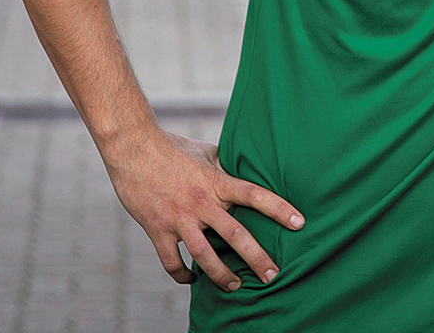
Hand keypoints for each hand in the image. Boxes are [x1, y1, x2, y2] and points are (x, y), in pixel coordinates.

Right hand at [103, 127, 304, 290]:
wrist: (132, 148)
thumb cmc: (172, 147)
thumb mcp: (206, 152)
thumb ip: (226, 166)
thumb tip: (243, 170)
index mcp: (217, 182)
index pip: (255, 196)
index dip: (279, 209)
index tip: (300, 223)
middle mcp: (201, 202)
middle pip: (235, 234)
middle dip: (256, 258)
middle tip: (273, 275)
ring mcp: (179, 218)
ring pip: (204, 255)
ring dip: (221, 274)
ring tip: (236, 286)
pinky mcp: (156, 229)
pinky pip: (170, 260)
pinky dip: (181, 275)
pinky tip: (192, 281)